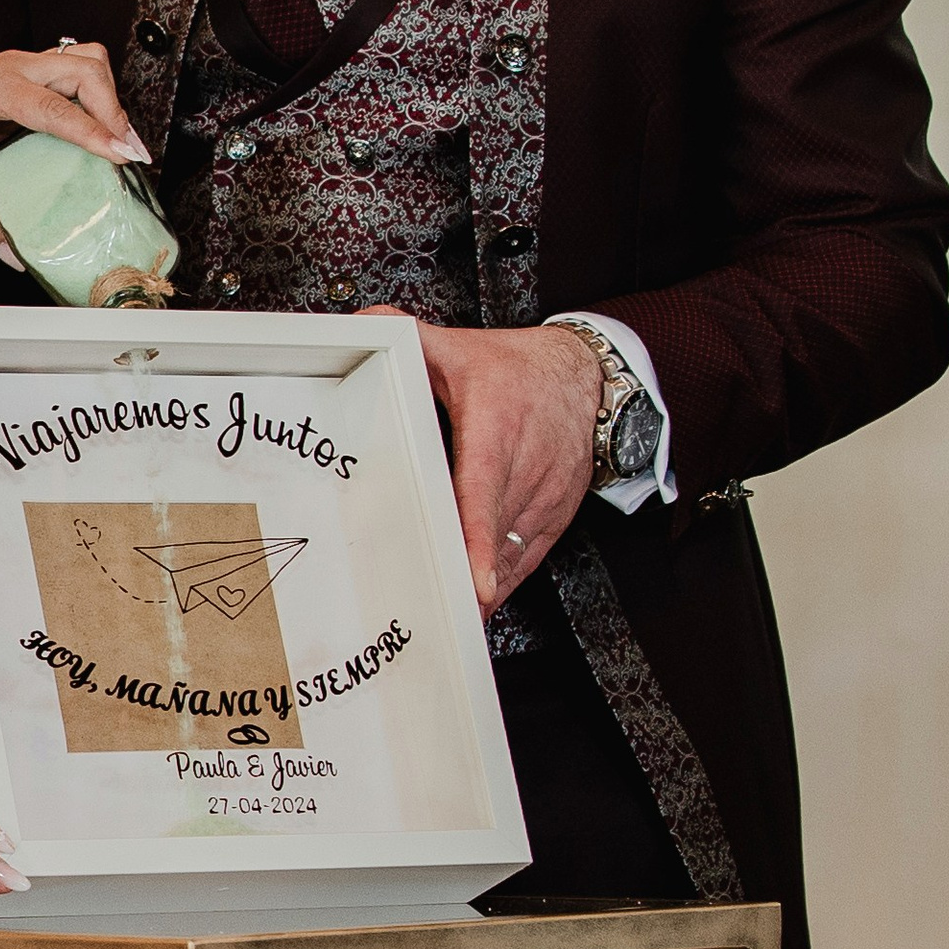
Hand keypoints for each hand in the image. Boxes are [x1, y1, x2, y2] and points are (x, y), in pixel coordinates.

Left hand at [0, 43, 148, 266]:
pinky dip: (98, 95)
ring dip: (110, 97)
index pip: (53, 108)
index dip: (92, 132)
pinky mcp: (29, 72)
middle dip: (114, 109)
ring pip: (87, 61)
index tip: (122, 156)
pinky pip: (77, 69)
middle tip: (130, 154)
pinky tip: (101, 129)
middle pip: (84, 68)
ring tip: (121, 142)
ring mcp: (22, 64)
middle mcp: (11, 67)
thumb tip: (16, 255)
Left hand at [403, 318, 602, 610]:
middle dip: (466, 576)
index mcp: (496, 427)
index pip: (484, 489)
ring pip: (512, 555)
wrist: (585, 376)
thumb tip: (362, 325)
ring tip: (447, 623)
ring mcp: (545, 496)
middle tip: (434, 618)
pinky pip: (527, 561)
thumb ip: (409, 336)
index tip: (474, 578)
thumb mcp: (460, 347)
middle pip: (493, 533)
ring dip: (481, 589)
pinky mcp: (555, 516)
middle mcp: (525, 467)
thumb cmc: (517, 369)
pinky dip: (501, 584)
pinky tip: (475, 605)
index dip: (480, 537)